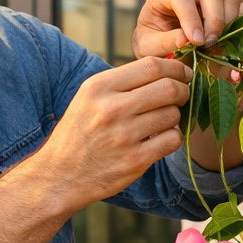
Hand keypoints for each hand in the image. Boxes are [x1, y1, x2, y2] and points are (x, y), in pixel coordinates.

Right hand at [28, 57, 193, 208]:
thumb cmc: (78, 134)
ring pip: (173, 114)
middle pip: (168, 88)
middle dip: (182, 90)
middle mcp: (111, 108)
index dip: (175, 67)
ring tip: (163, 120)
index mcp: (99, 87)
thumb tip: (164, 69)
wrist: (59, 176)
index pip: (151, 66)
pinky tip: (161, 139)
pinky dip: (173, 137)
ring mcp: (124, 136)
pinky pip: (172, 140)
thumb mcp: (88, 98)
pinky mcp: (135, 160)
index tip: (183, 73)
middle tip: (182, 95)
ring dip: (175, 116)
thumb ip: (121, 83)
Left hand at [131, 0, 242, 58]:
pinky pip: (241, 9)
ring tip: (219, 45)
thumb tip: (186, 39)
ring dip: (230, 23)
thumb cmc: (151, 42)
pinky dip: (241, 27)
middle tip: (210, 43)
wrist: (161, 45)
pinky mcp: (224, 5)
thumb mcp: (149, 47)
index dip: (191, 18)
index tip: (196, 41)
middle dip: (215, 18)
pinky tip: (230, 44)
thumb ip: (165, 42)